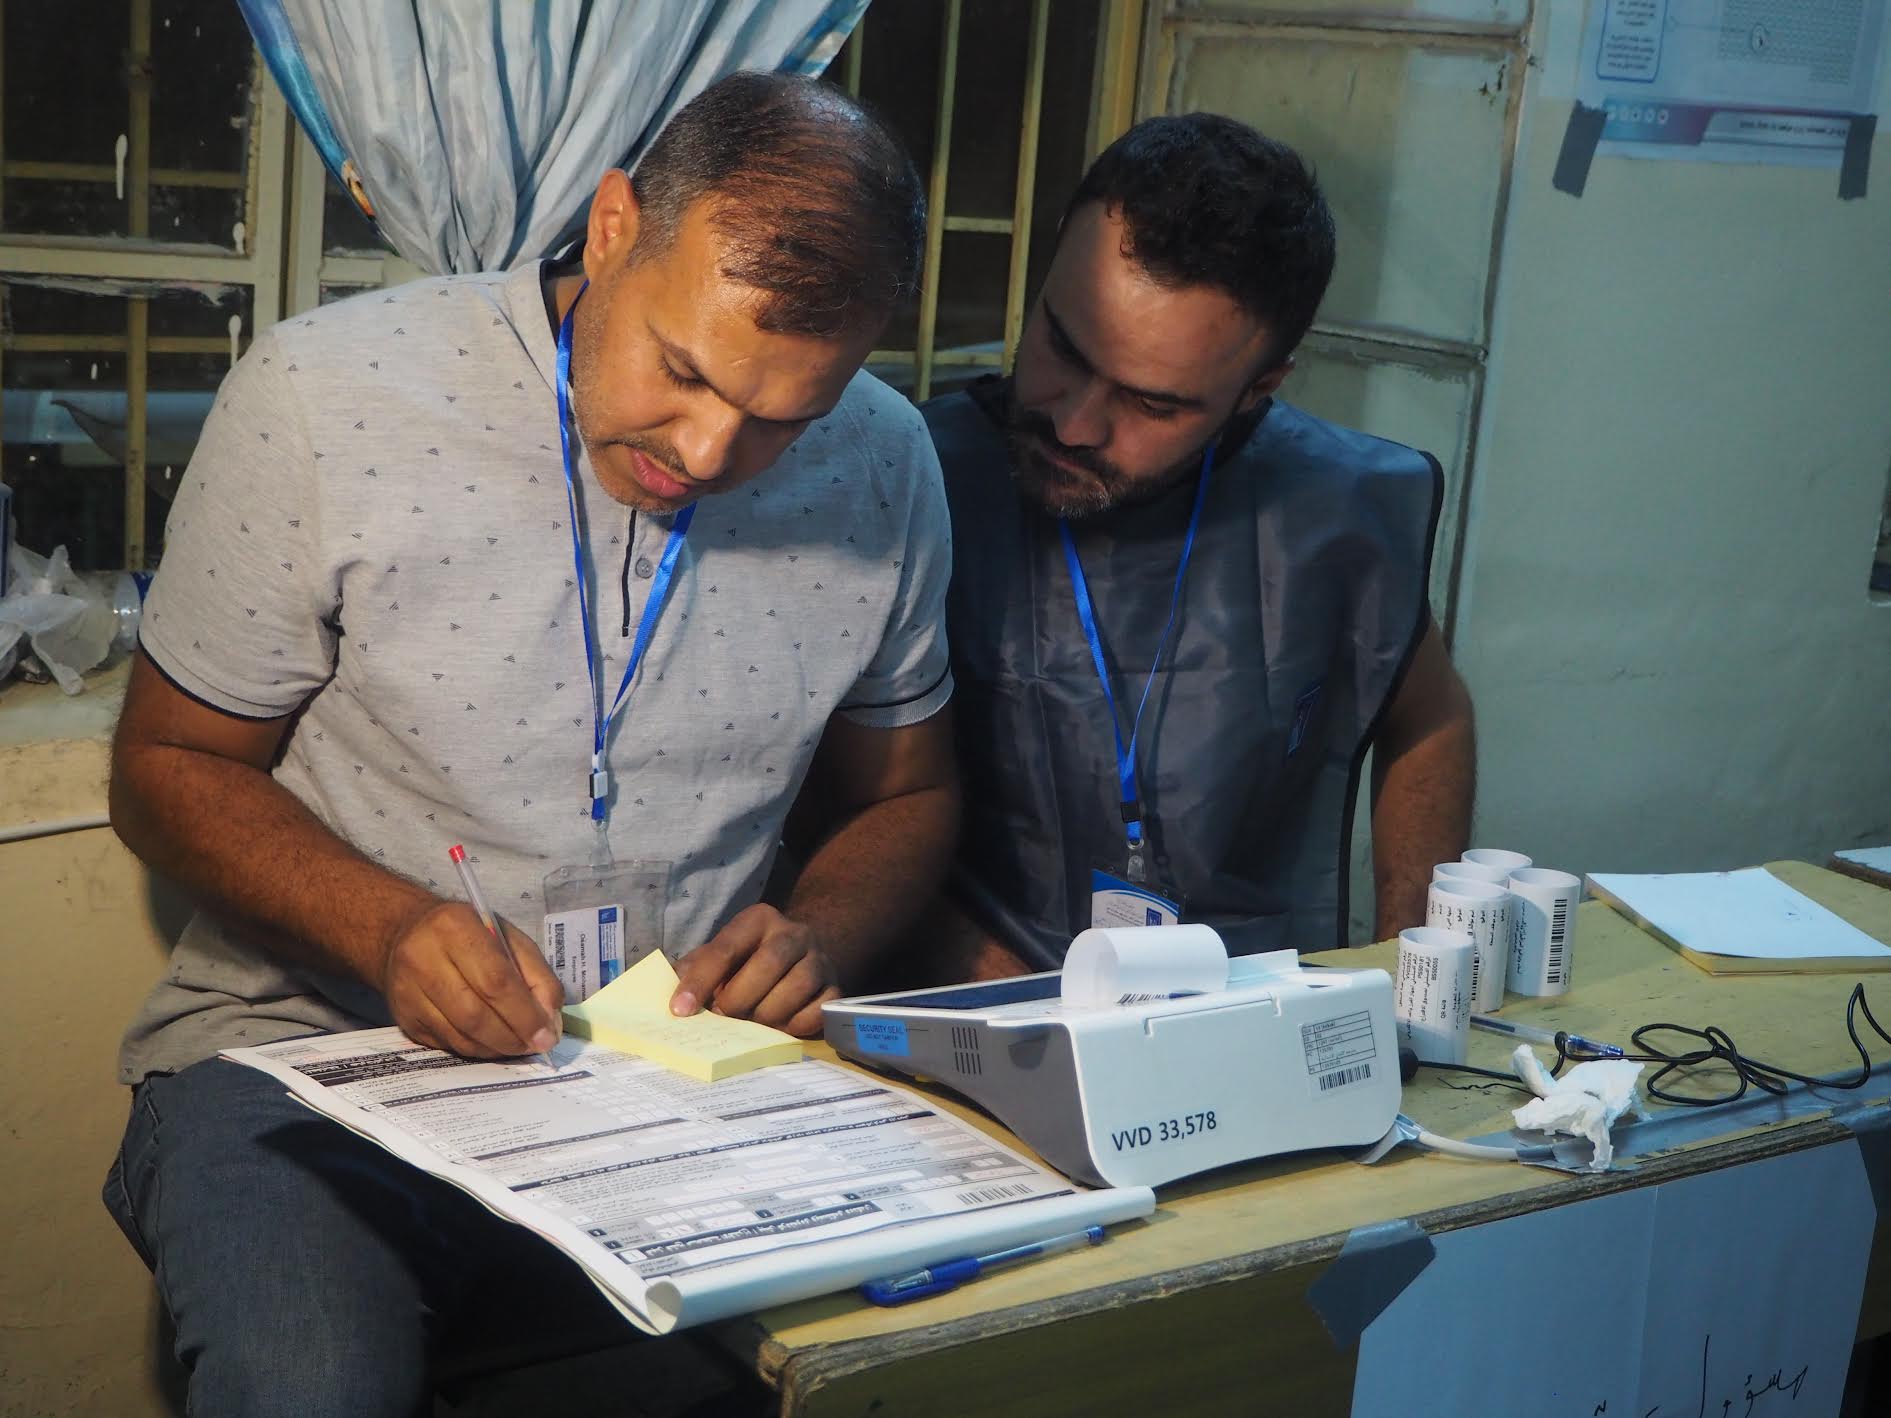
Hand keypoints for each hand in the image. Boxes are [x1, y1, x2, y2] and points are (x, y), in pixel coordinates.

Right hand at [378, 901, 564, 1058]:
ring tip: (518, 1046)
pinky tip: (493, 1044)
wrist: (406, 933)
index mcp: (455, 927)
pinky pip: (446, 1044)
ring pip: (459, 1036)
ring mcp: (407, 991)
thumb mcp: (508, 938)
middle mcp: (423, 958)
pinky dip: (476, 1049)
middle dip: (511, 1037)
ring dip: (495, 1048)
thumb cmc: (469, 933)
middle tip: (535, 1046)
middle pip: (474, 1014)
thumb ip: (536, 975)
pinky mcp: (403, 1018)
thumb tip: (549, 1021)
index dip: (524, 1014)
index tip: (546, 1036)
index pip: (495, 980)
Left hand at [670, 904, 839, 1037]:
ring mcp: (820, 959)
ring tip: (753, 1025)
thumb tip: (669, 994)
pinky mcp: (836, 987)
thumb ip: (694, 969)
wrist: (801, 957)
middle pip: (768, 962)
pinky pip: (819, 1009)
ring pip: (798, 985)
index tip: (680, 1010)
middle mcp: (794, 932)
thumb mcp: (720, 956)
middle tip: (724, 1018)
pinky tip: (782, 1028)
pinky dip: (797, 1024)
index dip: (700, 981)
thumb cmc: (748, 962)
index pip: (725, 948)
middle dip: (740, 997)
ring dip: (768, 1013)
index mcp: (758, 920)